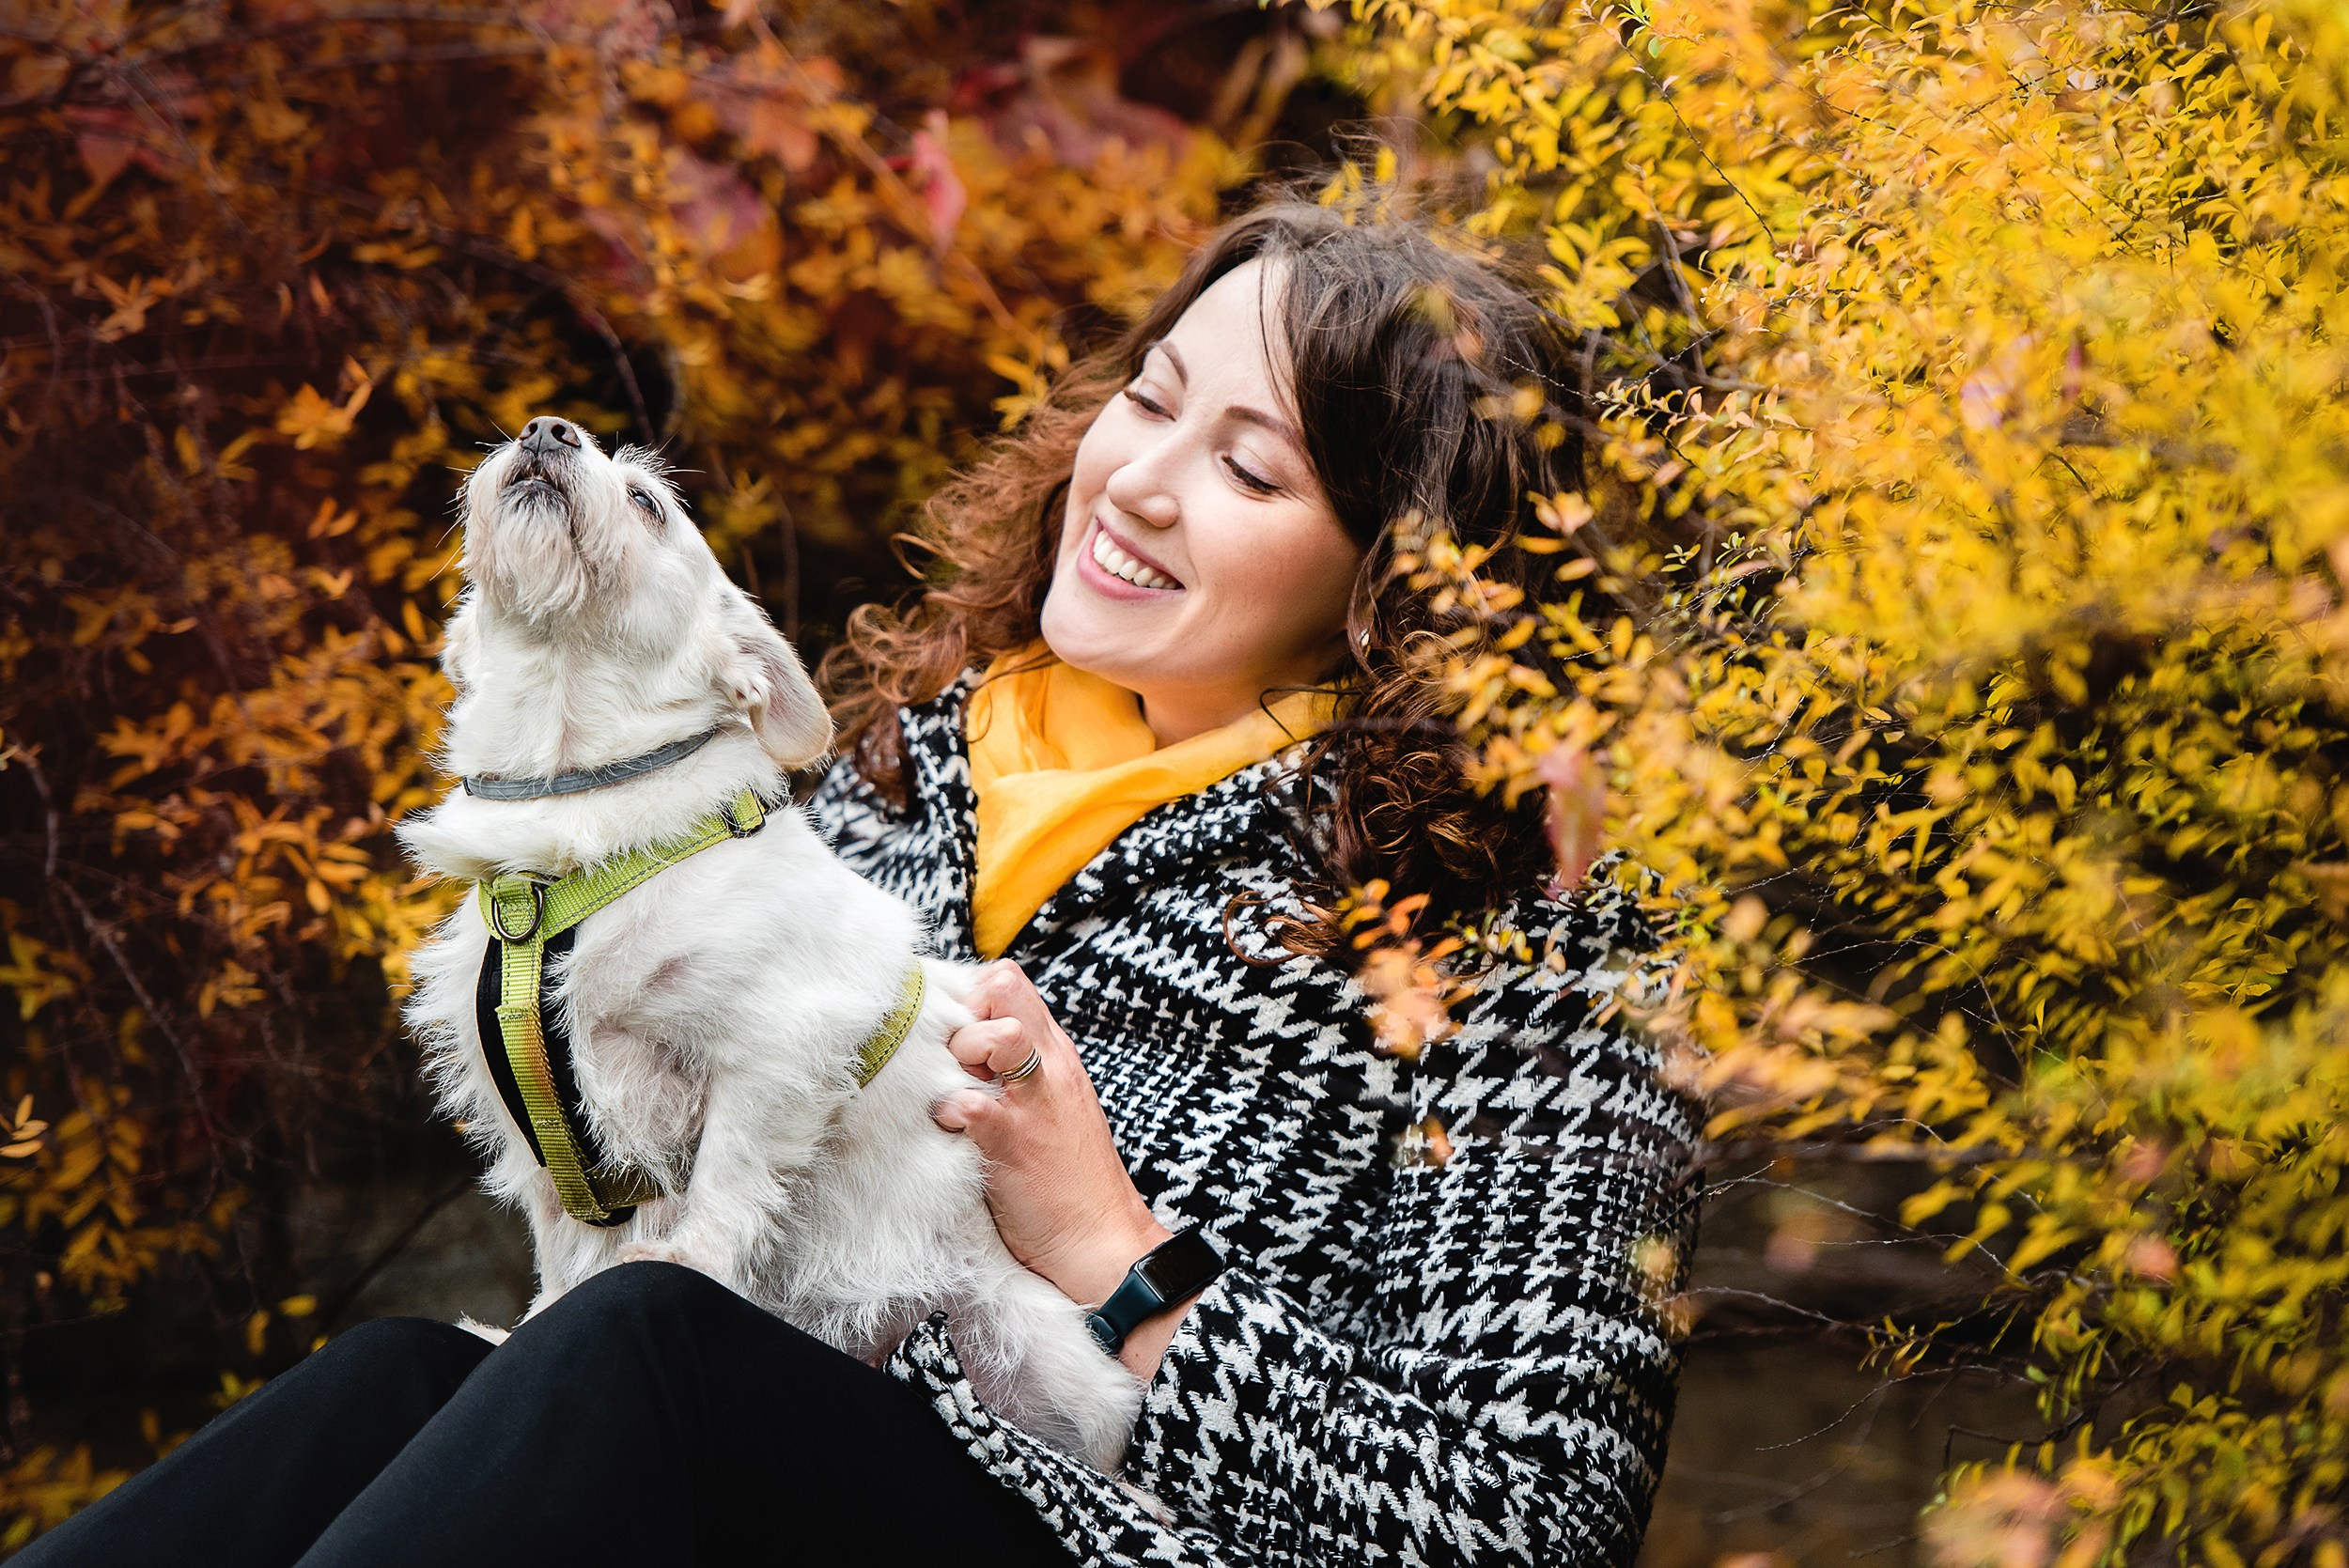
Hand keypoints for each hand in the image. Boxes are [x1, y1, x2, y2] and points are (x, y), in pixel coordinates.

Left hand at [933, 960, 1186, 1374]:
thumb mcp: (1055, 1109)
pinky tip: (952, 1133)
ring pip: (992, 1033)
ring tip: (956, 1099)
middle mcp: (1050, 1068)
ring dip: (956, 1060)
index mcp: (1058, 1056)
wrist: (1102, 1245)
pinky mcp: (1015, 1142)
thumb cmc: (1071, 1185)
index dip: (972, 1000)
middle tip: (956, 1066)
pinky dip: (948, 1113)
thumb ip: (1021, 1074)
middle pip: (1000, 985)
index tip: (960, 1037)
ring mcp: (1034, 1103)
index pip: (1008, 983)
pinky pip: (970, 1102)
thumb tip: (964, 1052)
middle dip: (964, 1014)